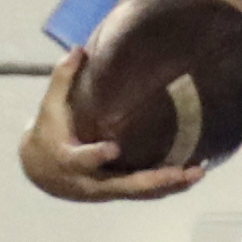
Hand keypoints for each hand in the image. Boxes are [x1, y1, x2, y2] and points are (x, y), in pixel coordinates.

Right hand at [18, 48, 206, 201]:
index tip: (113, 148)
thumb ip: (63, 79)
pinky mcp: (118, 192)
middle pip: (126, 186)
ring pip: (142, 193)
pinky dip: (169, 186)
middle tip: (181, 171)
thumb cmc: (48, 132)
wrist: (42, 171)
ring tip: (200, 171)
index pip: (83, 160)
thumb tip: (78, 48)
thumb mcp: (49, 106)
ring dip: (171, 185)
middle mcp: (91, 182)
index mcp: (70, 160)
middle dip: (155, 180)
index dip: (96, 156)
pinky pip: (146, 192)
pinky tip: (192, 174)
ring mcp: (107, 190)